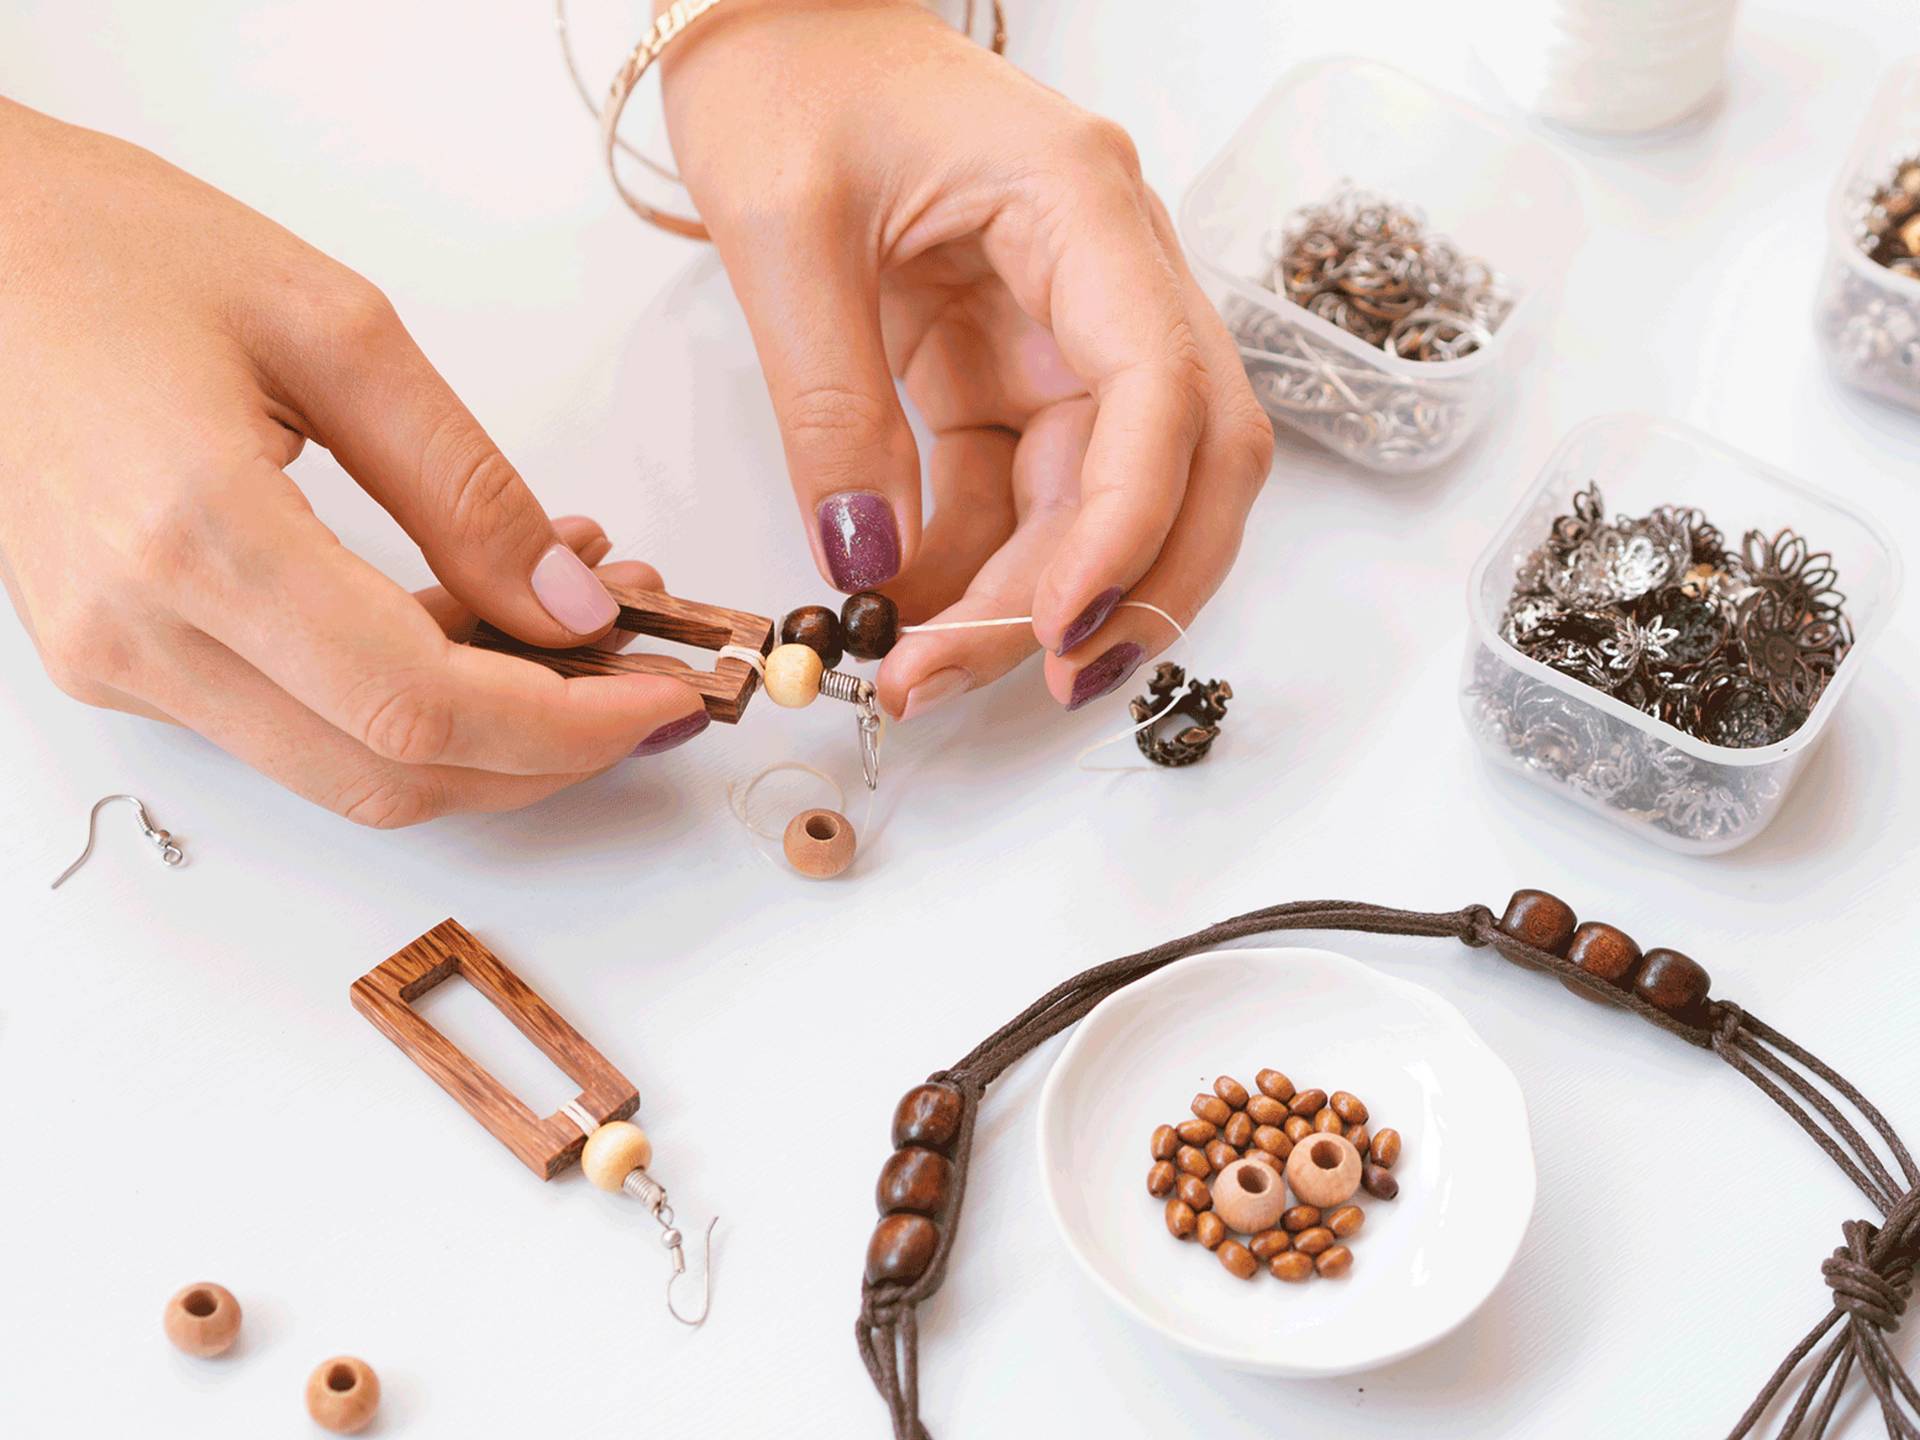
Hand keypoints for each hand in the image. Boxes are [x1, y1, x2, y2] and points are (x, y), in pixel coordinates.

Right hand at [0, 100, 710, 825]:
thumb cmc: (118, 250)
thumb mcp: (338, 332)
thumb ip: (468, 491)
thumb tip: (576, 609)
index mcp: (194, 536)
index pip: (421, 709)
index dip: (564, 725)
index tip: (660, 693)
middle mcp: (140, 633)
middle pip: (394, 776)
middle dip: (546, 749)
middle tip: (642, 674)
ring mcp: (118, 661)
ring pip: (350, 768)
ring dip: (488, 724)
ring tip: (577, 613)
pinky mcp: (119, 659)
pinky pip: (298, 721)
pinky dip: (408, 695)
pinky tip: (475, 607)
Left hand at [660, 0, 1272, 718]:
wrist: (774, 17)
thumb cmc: (788, 74)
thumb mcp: (783, 233)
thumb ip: (833, 409)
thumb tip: (870, 569)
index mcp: (1080, 206)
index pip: (1161, 390)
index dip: (1130, 527)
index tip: (1058, 630)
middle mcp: (1107, 273)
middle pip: (1185, 465)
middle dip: (1112, 592)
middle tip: (1003, 682)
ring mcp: (1069, 325)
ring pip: (1109, 498)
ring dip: (1036, 601)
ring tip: (924, 670)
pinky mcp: (1012, 367)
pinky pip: (1023, 492)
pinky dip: (980, 565)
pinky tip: (910, 608)